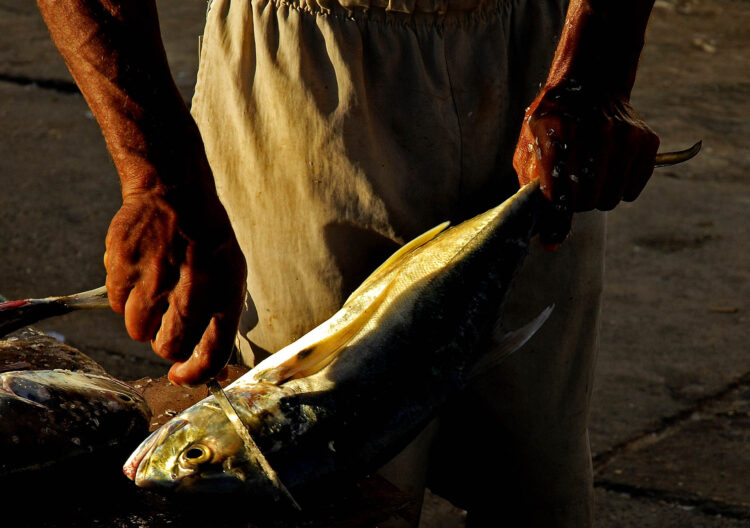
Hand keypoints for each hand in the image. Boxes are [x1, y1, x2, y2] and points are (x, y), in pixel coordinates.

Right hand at [104, 189, 246, 386]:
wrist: (175, 192)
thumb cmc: (206, 240)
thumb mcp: (231, 275)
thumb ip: (220, 319)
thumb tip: (208, 364)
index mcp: (225, 294)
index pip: (212, 353)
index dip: (196, 372)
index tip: (181, 374)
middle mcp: (191, 291)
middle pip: (167, 348)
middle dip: (164, 342)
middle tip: (166, 320)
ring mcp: (153, 280)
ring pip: (136, 330)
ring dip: (142, 318)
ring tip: (154, 287)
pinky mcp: (122, 268)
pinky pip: (114, 304)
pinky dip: (123, 295)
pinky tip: (140, 271)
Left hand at [513, 81, 659, 247]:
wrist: (590, 84)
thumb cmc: (553, 122)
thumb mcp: (530, 144)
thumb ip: (530, 183)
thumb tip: (543, 231)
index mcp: (557, 132)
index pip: (558, 191)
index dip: (554, 221)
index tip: (551, 241)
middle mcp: (594, 132)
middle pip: (586, 200)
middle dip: (575, 204)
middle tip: (571, 190)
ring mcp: (624, 136)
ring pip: (610, 199)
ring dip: (598, 197)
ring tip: (590, 177)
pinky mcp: (646, 141)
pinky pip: (632, 190)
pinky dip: (620, 189)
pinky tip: (610, 170)